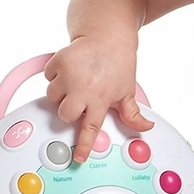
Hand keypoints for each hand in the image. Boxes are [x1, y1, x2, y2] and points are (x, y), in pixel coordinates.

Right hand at [44, 36, 153, 161]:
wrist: (108, 36)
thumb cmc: (118, 63)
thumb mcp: (127, 90)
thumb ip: (132, 113)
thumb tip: (145, 127)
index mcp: (100, 98)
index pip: (90, 128)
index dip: (85, 145)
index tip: (78, 158)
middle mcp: (82, 88)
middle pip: (64, 115)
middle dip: (69, 111)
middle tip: (79, 100)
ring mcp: (68, 74)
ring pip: (52, 96)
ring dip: (61, 93)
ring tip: (75, 82)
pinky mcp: (58, 61)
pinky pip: (48, 76)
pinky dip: (55, 75)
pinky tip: (69, 70)